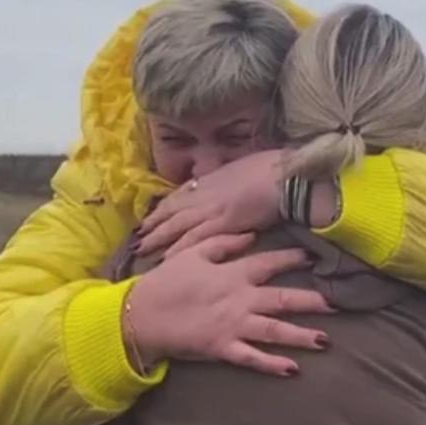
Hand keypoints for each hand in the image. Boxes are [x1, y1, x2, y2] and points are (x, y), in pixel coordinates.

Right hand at [126, 232, 333, 376]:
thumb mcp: (194, 253)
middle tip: (337, 304)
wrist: (141, 315)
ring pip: (274, 331)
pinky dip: (272, 364)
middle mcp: (239, 299)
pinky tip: (293, 369)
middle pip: (282, 299)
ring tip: (326, 341)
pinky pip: (252, 358)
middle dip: (311, 302)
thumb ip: (224, 242)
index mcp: (233, 273)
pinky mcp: (222, 348)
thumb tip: (251, 234)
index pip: (269, 262)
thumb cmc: (167, 281)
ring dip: (301, 336)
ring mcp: (233, 325)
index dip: (292, 258)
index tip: (313, 256)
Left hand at [137, 150, 283, 258]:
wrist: (287, 176)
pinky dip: (179, 248)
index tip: (151, 216)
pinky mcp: (223, 224)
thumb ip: (228, 177)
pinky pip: (195, 238)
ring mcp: (212, 208)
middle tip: (138, 237)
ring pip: (177, 225)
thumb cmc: (272, 167)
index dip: (164, 207)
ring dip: (158, 237)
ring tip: (143, 249)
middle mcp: (206, 193)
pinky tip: (167, 258)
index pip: (180, 194)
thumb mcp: (243, 166)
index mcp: (212, 178)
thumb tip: (224, 181)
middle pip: (172, 210)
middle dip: (154, 224)